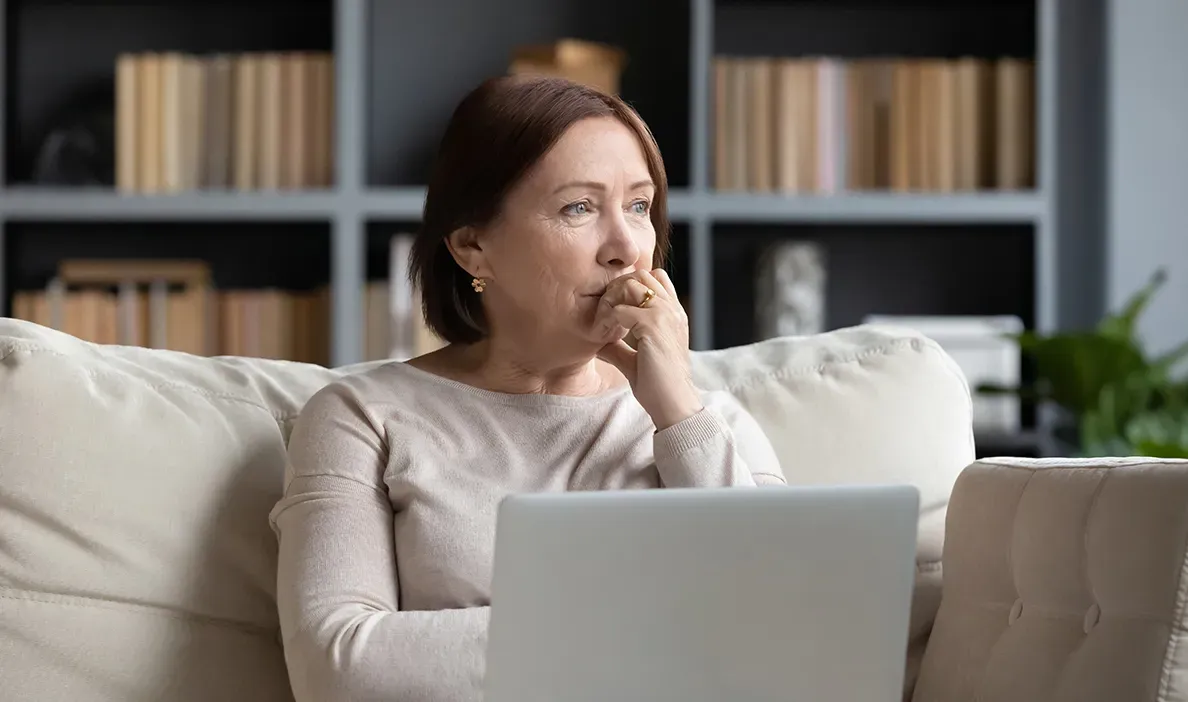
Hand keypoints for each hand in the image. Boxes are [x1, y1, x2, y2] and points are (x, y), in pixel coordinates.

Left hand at [594, 268, 703, 430]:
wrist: (673, 404)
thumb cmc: (658, 386)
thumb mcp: (636, 360)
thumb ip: (619, 347)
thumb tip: (598, 342)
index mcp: (673, 315)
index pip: (654, 279)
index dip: (630, 287)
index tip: (614, 311)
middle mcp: (672, 310)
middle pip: (641, 275)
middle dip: (618, 288)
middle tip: (605, 314)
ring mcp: (665, 315)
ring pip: (631, 284)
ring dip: (612, 300)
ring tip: (604, 323)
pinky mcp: (654, 325)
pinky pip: (620, 310)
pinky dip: (607, 320)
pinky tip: (603, 337)